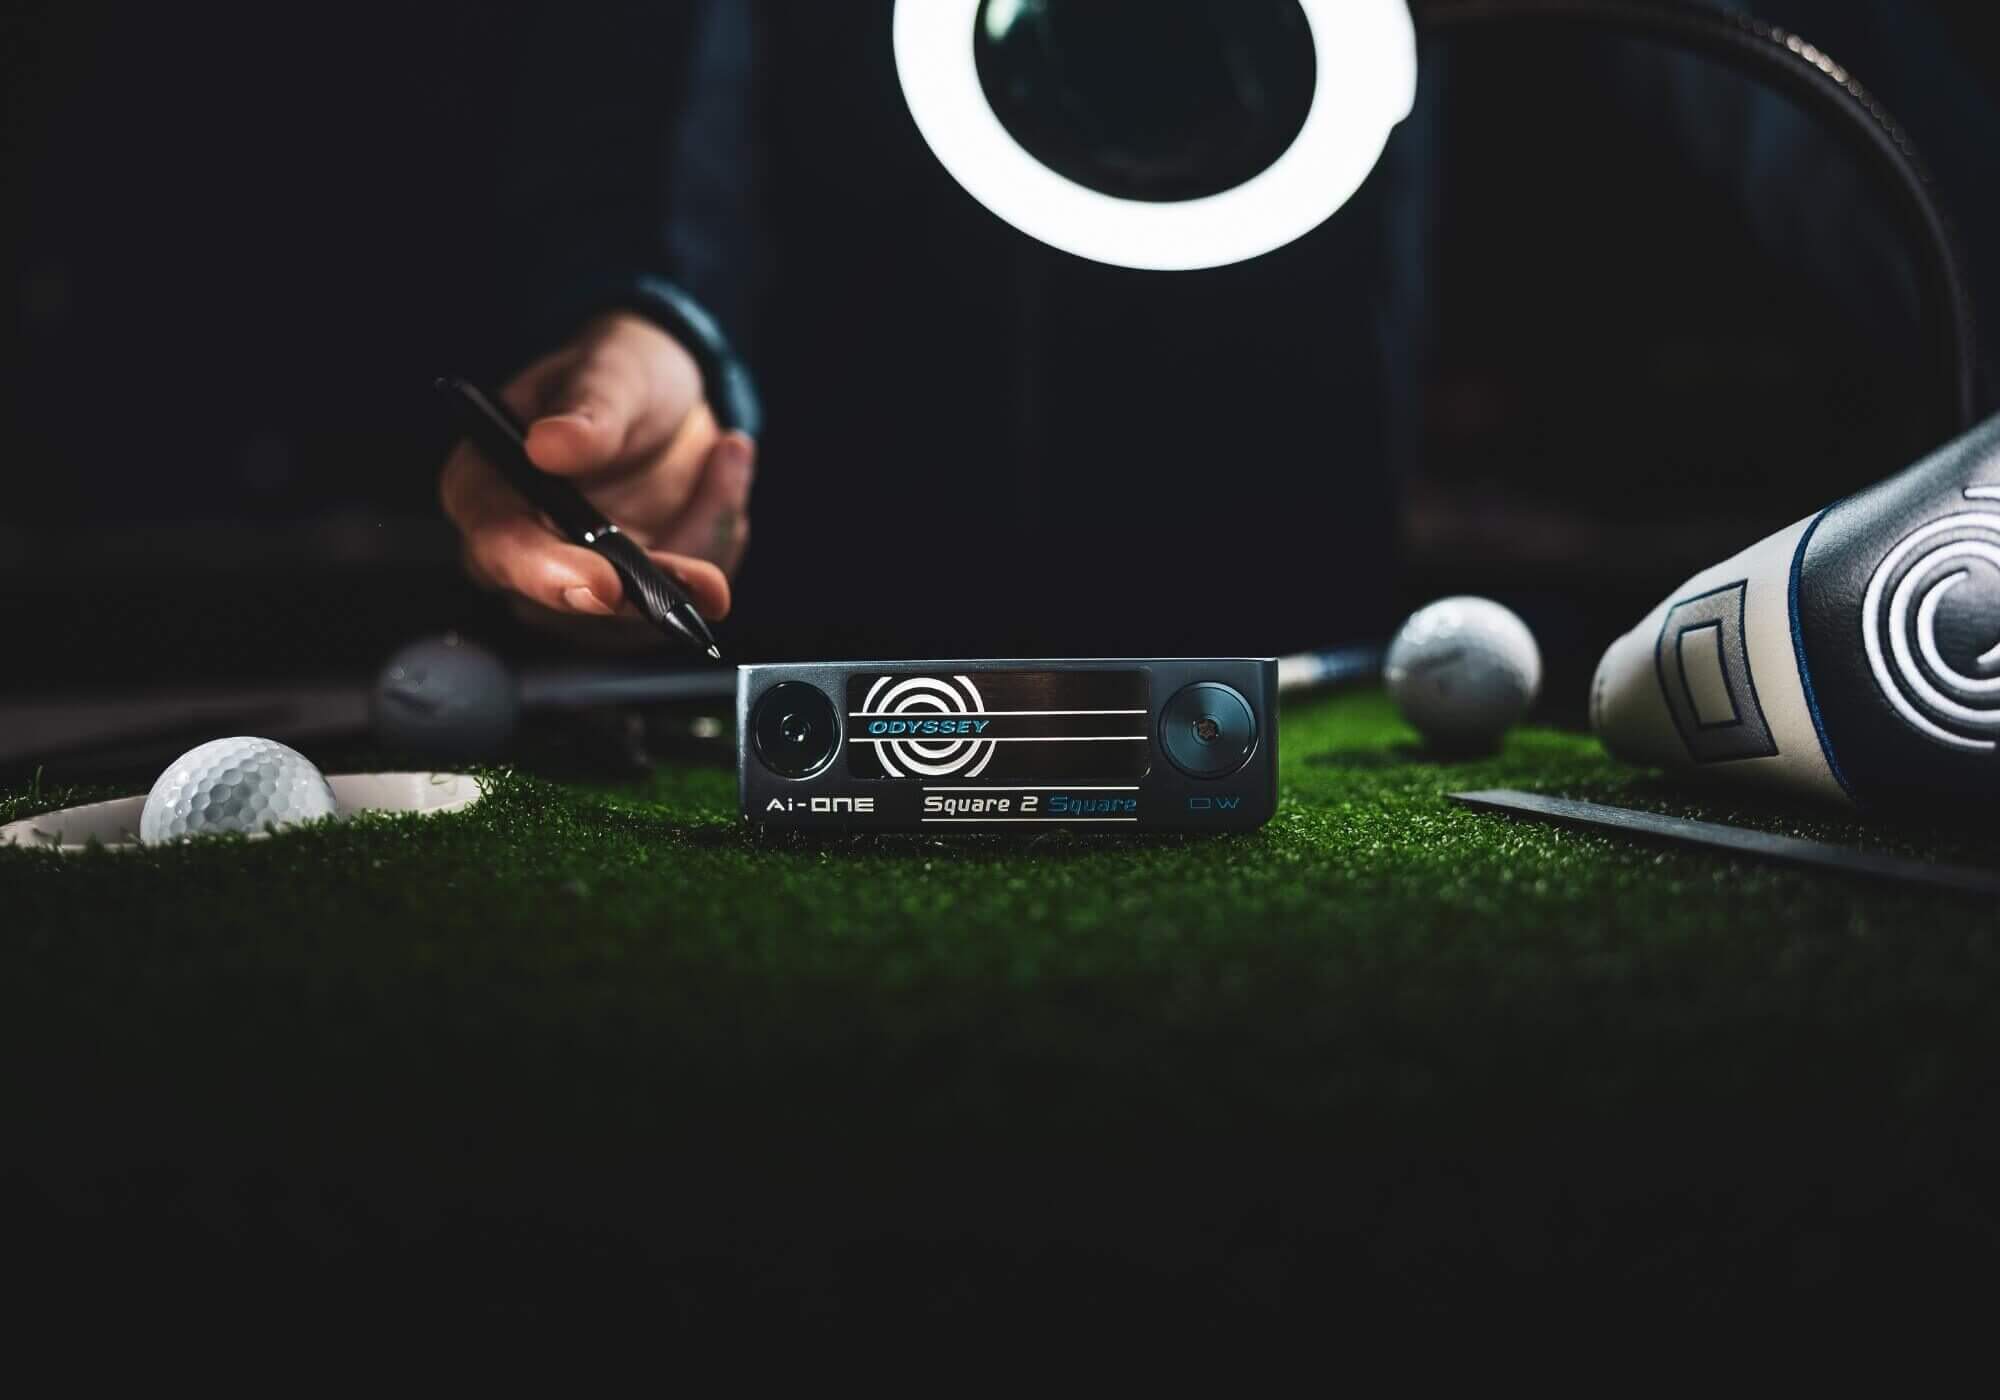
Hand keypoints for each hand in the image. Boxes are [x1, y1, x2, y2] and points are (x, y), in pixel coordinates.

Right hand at [440, 311, 754, 638]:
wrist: (673, 397)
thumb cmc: (622, 376)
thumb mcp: (612, 373)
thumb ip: (587, 413)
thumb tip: (548, 445)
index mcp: (487, 485)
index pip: (500, 548)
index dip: (548, 574)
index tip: (607, 585)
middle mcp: (521, 545)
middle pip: (566, 603)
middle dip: (642, 596)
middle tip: (705, 581)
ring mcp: (575, 577)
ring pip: (634, 614)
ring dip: (697, 550)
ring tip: (726, 460)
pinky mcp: (629, 597)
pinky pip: (680, 600)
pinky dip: (717, 539)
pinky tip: (721, 478)